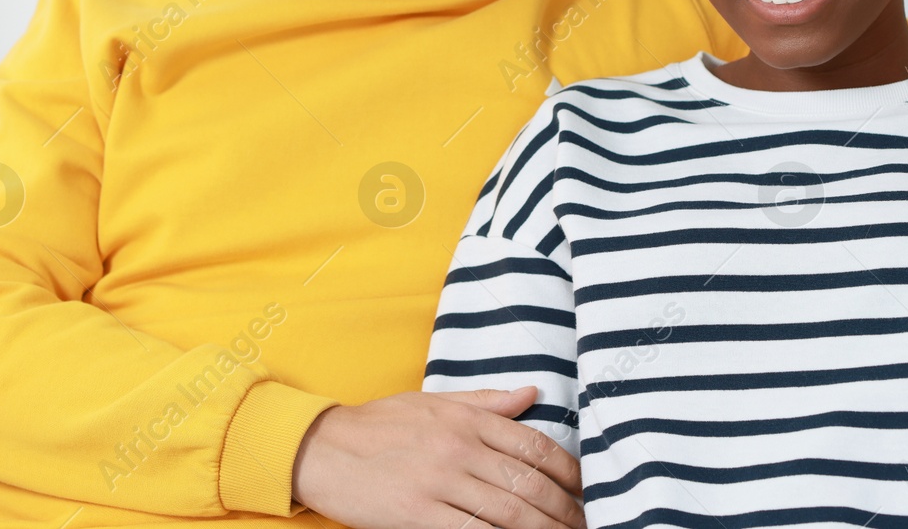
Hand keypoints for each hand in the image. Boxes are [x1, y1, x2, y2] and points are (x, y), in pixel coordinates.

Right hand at [291, 387, 583, 528]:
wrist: (323, 446)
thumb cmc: (380, 424)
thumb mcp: (435, 400)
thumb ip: (488, 401)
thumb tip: (532, 392)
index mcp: (469, 419)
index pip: (535, 447)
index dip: (569, 473)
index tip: (585, 492)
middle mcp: (461, 447)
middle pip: (529, 484)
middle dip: (564, 511)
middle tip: (584, 525)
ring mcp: (440, 481)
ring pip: (509, 511)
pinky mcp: (418, 514)